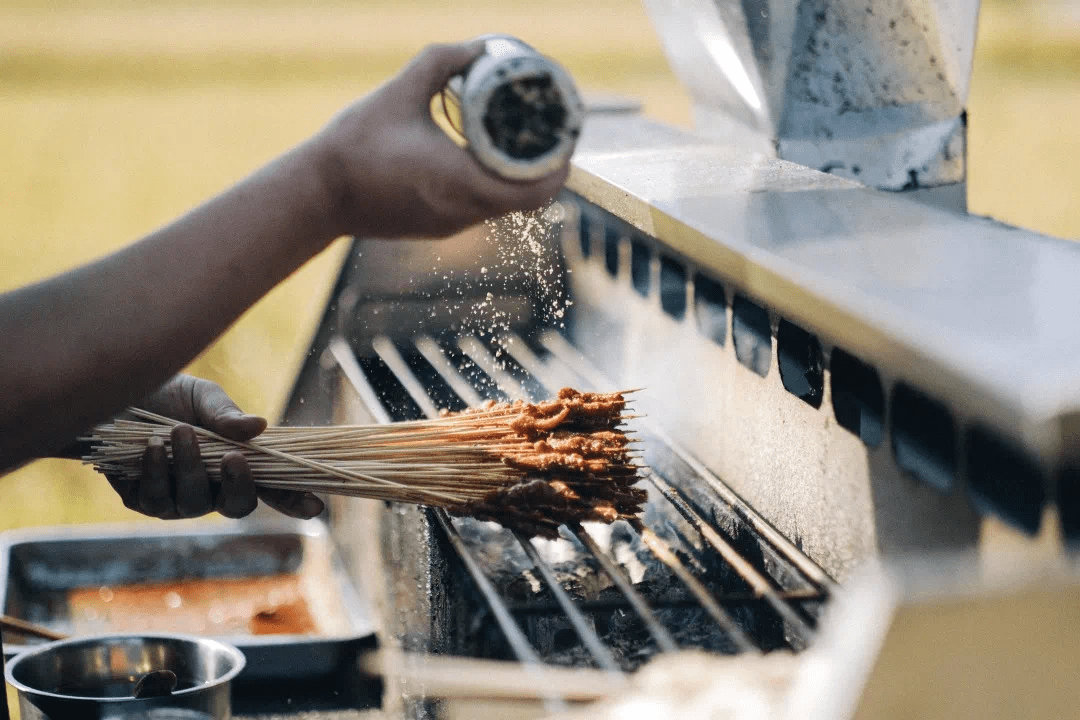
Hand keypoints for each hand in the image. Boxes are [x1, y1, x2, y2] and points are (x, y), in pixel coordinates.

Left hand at [103, 375, 324, 520]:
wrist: (110, 398)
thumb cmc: (165, 397)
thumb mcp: (202, 397)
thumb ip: (227, 416)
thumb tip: (259, 427)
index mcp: (237, 464)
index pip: (273, 487)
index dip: (295, 500)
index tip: (316, 507)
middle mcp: (212, 489)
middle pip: (239, 506)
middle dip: (238, 484)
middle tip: (232, 457)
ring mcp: (179, 501)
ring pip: (194, 502)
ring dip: (190, 467)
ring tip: (179, 432)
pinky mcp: (144, 501)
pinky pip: (156, 499)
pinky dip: (157, 471)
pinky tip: (151, 447)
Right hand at [312, 40, 570, 238]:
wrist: (316, 196)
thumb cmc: (353, 145)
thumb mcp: (398, 92)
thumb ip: (440, 63)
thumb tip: (480, 47)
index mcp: (461, 180)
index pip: (534, 189)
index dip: (559, 167)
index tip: (566, 140)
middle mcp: (463, 211)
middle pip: (526, 199)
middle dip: (544, 169)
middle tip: (549, 135)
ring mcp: (451, 225)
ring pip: (503, 206)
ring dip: (517, 179)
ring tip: (521, 143)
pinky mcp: (438, 229)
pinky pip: (480, 209)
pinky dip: (492, 188)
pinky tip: (485, 162)